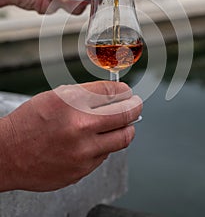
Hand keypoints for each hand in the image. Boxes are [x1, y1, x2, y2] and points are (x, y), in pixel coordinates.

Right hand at [0, 81, 141, 191]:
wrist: (8, 155)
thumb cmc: (30, 122)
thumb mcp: (57, 97)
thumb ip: (87, 95)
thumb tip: (115, 94)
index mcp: (73, 103)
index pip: (113, 91)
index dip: (124, 90)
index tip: (126, 92)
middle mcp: (81, 127)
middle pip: (126, 114)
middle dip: (135, 107)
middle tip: (135, 105)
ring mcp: (83, 152)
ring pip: (122, 138)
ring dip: (125, 128)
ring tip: (120, 124)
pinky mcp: (82, 171)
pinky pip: (105, 155)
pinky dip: (105, 146)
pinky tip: (93, 142)